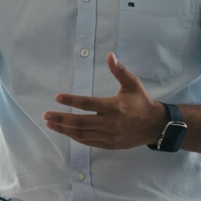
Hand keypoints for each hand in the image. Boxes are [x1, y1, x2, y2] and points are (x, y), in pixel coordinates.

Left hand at [43, 53, 165, 149]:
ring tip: (50, 123)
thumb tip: (110, 55)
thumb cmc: (141, 102)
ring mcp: (108, 136)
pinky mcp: (108, 144)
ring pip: (81, 134)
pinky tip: (64, 130)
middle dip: (61, 118)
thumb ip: (119, 71)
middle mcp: (110, 123)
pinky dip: (74, 136)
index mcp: (114, 107)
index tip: (57, 97)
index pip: (88, 103)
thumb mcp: (132, 84)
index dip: (71, 100)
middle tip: (46, 114)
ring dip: (64, 129)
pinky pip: (87, 141)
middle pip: (80, 122)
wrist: (155, 126)